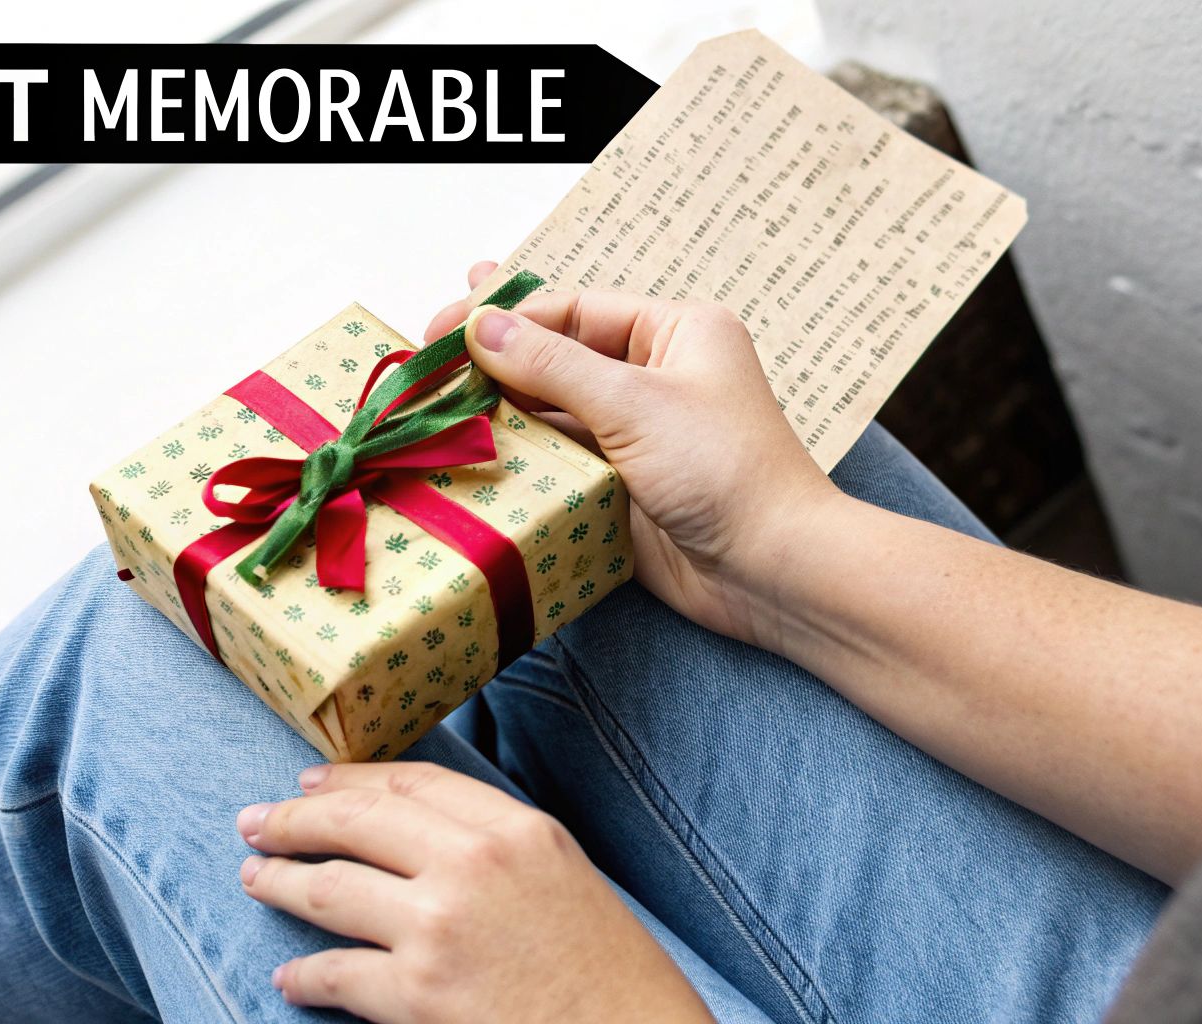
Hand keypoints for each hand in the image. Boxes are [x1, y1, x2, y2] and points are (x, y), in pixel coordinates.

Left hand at [238, 762, 713, 1022]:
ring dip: (281, 882)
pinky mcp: (419, 994)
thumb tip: (420, 839)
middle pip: (357, 821)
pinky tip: (290, 976)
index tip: (312, 783)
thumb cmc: (611, 977)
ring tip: (255, 878)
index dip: (351, 778)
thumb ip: (499, 849)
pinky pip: (336, 974)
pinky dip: (303, 975)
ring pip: (330, 888)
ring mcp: (440, 926)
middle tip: (255, 821)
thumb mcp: (567, 879)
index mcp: (518, 829)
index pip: (413, 782)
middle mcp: (474, 863)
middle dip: (295, 819)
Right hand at [425, 261, 842, 650]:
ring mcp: (639, 436)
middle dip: (495, 360)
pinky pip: (561, 465)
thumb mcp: (634, 404)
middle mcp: (656, 376)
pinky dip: (521, 461)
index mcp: (675, 332)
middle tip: (425, 364)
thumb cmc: (727, 473)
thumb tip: (482, 326)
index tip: (442, 334)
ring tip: (434, 408)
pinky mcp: (624, 489)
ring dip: (502, 413)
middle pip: (557, 357)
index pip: (571, 310)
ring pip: (553, 413)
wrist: (775, 573)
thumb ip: (552, 365)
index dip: (504, 318)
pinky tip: (473, 457)